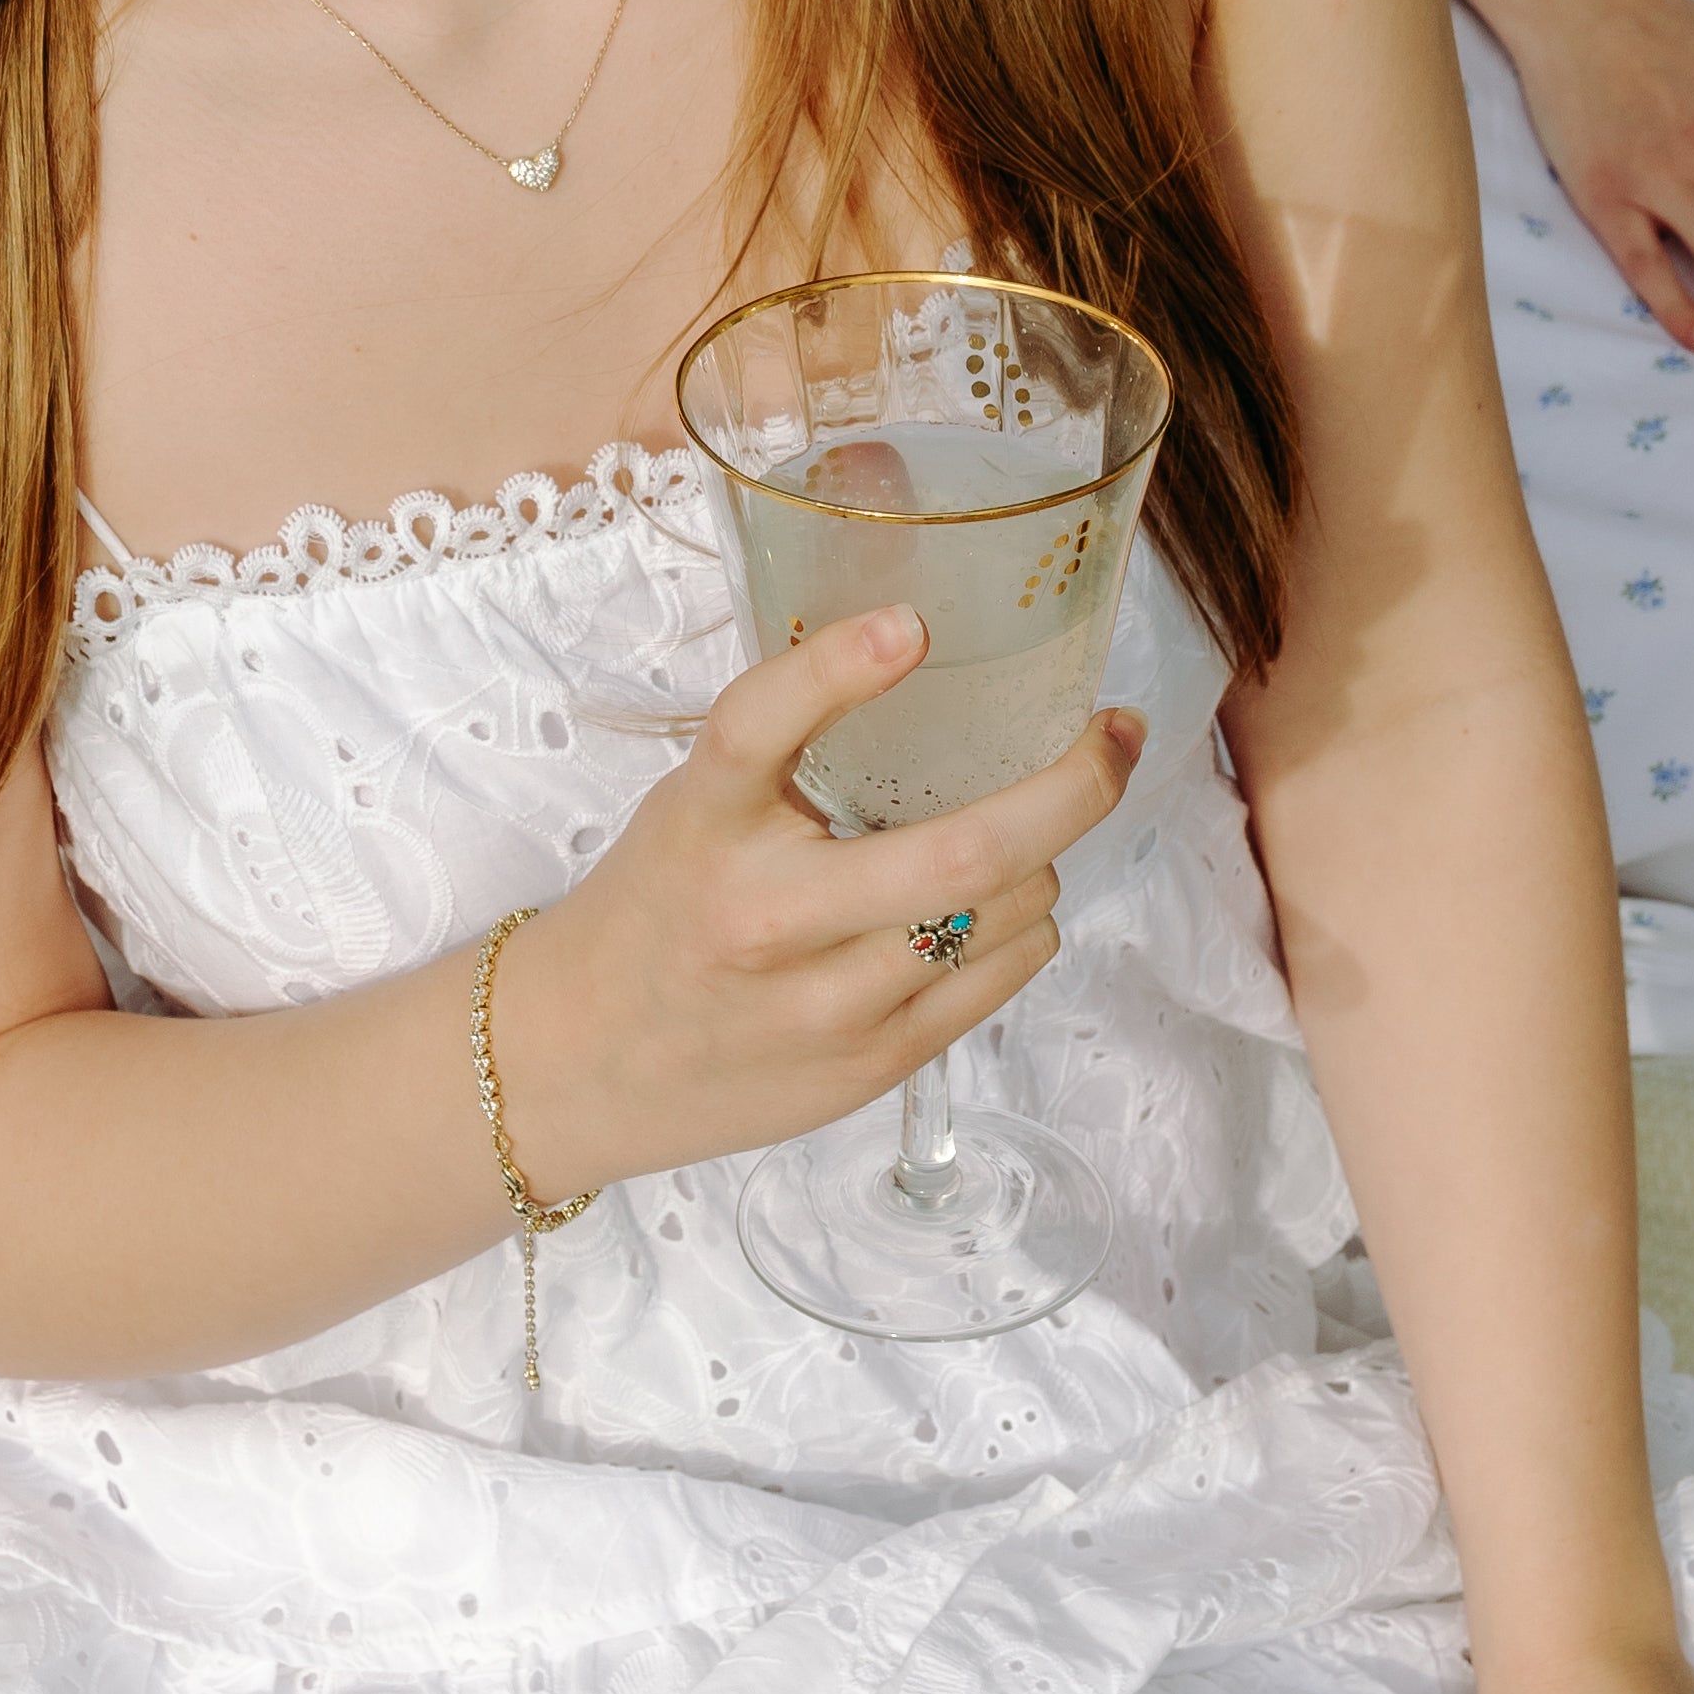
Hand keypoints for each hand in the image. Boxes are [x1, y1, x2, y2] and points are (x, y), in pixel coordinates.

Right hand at [494, 605, 1139, 1200]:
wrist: (580, 1063)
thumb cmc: (660, 906)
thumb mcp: (696, 807)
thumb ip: (793, 745)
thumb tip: (929, 645)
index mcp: (703, 823)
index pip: (757, 727)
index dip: (837, 667)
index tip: (914, 625)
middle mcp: (762, 916)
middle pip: (959, 855)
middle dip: (1072, 786)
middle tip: (1113, 733)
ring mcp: (824, 1007)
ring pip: (1006, 915)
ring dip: (1043, 858)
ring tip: (1024, 833)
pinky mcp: (869, 1068)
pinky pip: (999, 977)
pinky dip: (1023, 925)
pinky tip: (994, 906)